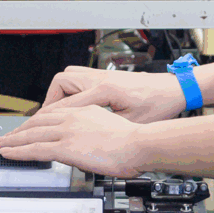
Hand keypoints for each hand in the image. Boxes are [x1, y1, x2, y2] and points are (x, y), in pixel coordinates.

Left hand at [0, 105, 143, 176]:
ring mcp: (67, 131)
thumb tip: (89, 145)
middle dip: (21, 129)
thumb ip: (95, 132)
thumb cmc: (134, 141)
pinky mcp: (65, 147)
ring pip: (32, 134)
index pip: (54, 113)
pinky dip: (18, 151)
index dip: (38, 120)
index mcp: (85, 110)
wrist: (139, 144)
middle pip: (39, 121)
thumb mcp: (112, 128)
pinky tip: (8, 153)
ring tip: (1, 144)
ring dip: (14, 140)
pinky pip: (34, 149)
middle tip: (8, 135)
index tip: (29, 125)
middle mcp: (73, 117)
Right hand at [41, 66, 184, 122]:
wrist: (174, 89)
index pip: (67, 103)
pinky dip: (71, 90)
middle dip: (50, 101)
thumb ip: (105, 128)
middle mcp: (101, 77)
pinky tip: (72, 104)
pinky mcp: (107, 76)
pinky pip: (79, 78)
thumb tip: (86, 138)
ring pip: (68, 77)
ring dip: (59, 93)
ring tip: (55, 112)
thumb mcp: (131, 123)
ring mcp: (103, 74)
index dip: (50, 117)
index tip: (40, 127)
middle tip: (45, 119)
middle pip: (61, 82)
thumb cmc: (158, 104)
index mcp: (105, 89)